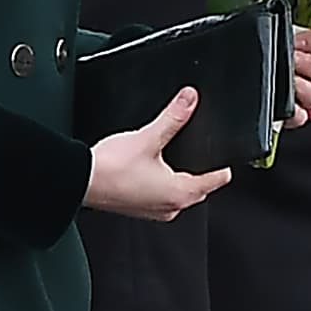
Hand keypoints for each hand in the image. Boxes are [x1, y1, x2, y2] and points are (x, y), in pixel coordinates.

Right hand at [84, 87, 230, 220]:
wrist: (80, 181)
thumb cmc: (111, 169)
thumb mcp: (149, 137)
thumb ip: (173, 117)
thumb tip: (190, 100)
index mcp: (180, 193)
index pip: (216, 180)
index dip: (223, 164)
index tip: (229, 156)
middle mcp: (170, 207)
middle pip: (198, 187)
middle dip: (200, 169)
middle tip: (202, 150)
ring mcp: (153, 210)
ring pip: (178, 193)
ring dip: (180, 176)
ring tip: (176, 156)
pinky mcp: (138, 207)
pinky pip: (160, 195)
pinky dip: (162, 182)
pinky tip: (152, 168)